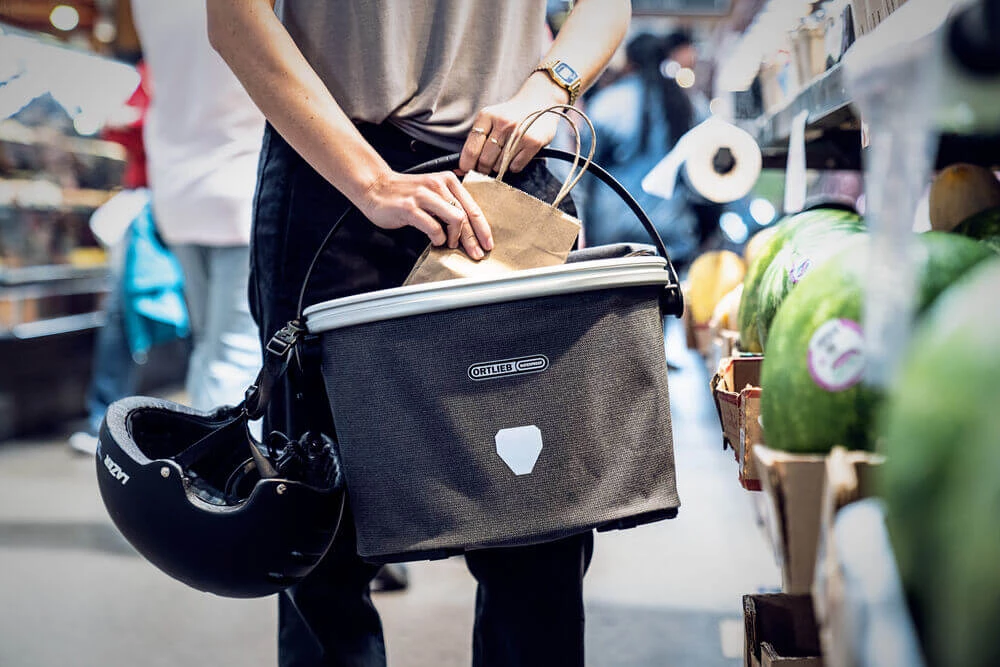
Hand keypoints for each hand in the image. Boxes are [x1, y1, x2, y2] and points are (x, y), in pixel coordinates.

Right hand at [359, 169, 492, 258]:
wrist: (375, 187)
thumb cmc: (403, 193)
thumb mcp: (432, 192)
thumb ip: (449, 203)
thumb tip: (468, 228)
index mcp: (447, 181)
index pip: (472, 207)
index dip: (483, 228)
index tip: (487, 243)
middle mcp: (438, 185)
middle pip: (466, 216)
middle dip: (473, 239)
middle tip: (476, 253)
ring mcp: (424, 196)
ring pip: (455, 219)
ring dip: (455, 238)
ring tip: (449, 244)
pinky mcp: (410, 208)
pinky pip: (434, 228)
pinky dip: (438, 238)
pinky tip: (435, 240)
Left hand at [459, 75, 566, 174]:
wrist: (539, 101)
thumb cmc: (510, 115)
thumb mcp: (490, 118)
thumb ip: (476, 140)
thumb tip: (462, 168)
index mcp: (487, 116)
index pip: (471, 148)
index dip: (467, 164)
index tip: (466, 171)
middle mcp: (503, 124)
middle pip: (484, 160)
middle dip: (483, 169)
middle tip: (485, 168)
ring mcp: (519, 133)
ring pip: (500, 165)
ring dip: (499, 167)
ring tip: (504, 155)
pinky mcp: (533, 143)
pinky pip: (516, 166)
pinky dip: (513, 166)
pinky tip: (516, 156)